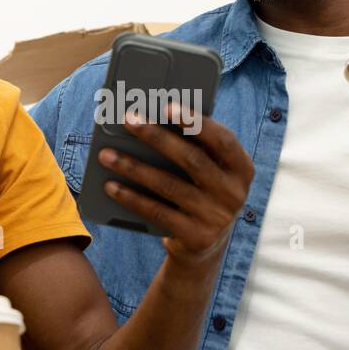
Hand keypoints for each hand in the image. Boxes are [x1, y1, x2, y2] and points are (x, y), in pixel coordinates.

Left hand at [97, 103, 254, 267]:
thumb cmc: (203, 190)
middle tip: (129, 120)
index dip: (196, 122)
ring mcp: (216, 217)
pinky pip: (157, 212)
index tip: (167, 106)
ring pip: (168, 186)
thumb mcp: (211, 170)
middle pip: (191, 160)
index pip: (222, 140)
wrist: (209, 243)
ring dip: (134, 167)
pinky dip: (131, 198)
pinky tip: (111, 186)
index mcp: (242, 168)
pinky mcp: (196, 237)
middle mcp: (234, 193)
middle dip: (156, 137)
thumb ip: (196, 147)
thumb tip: (153, 118)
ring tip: (107, 154)